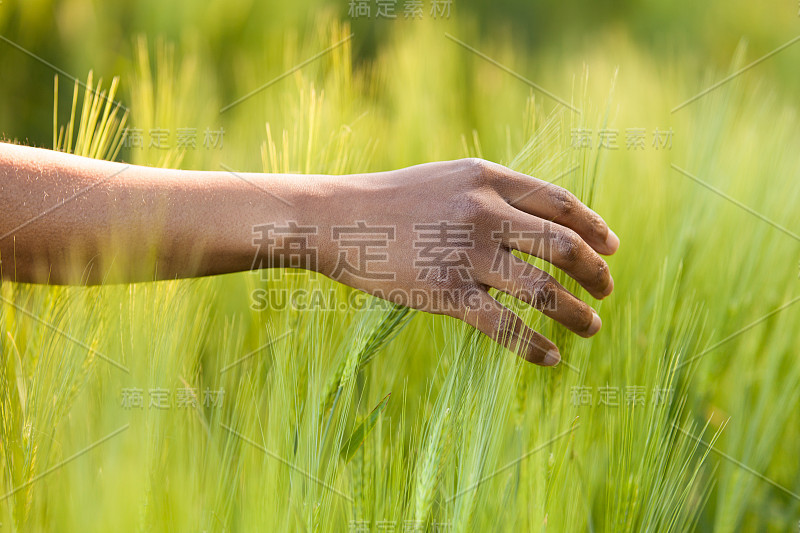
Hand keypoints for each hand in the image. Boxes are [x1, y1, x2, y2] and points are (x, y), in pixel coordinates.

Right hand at [275, 158, 618, 365]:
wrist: (337, 219)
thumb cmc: (393, 201)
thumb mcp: (448, 180)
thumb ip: (493, 194)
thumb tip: (541, 222)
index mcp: (487, 179)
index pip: (560, 202)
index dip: (595, 227)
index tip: (611, 249)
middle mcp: (484, 212)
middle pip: (563, 245)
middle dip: (596, 272)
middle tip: (607, 291)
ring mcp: (466, 253)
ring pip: (543, 290)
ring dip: (576, 313)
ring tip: (591, 327)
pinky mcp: (445, 293)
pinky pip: (505, 325)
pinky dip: (535, 346)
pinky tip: (552, 358)